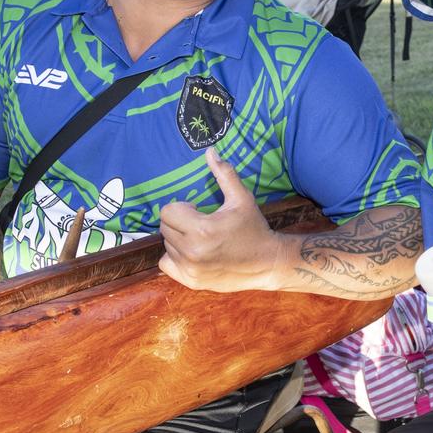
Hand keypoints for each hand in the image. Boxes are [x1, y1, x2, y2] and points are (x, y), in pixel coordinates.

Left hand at [158, 148, 287, 291]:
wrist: (268, 263)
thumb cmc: (254, 228)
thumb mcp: (242, 198)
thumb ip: (224, 174)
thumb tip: (209, 151)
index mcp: (202, 230)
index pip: (168, 212)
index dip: (183, 207)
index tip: (198, 210)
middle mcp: (192, 252)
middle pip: (165, 228)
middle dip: (179, 221)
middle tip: (200, 223)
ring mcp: (190, 270)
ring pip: (166, 245)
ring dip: (178, 239)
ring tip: (200, 238)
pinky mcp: (191, 282)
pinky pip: (166, 264)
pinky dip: (174, 257)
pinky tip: (193, 252)